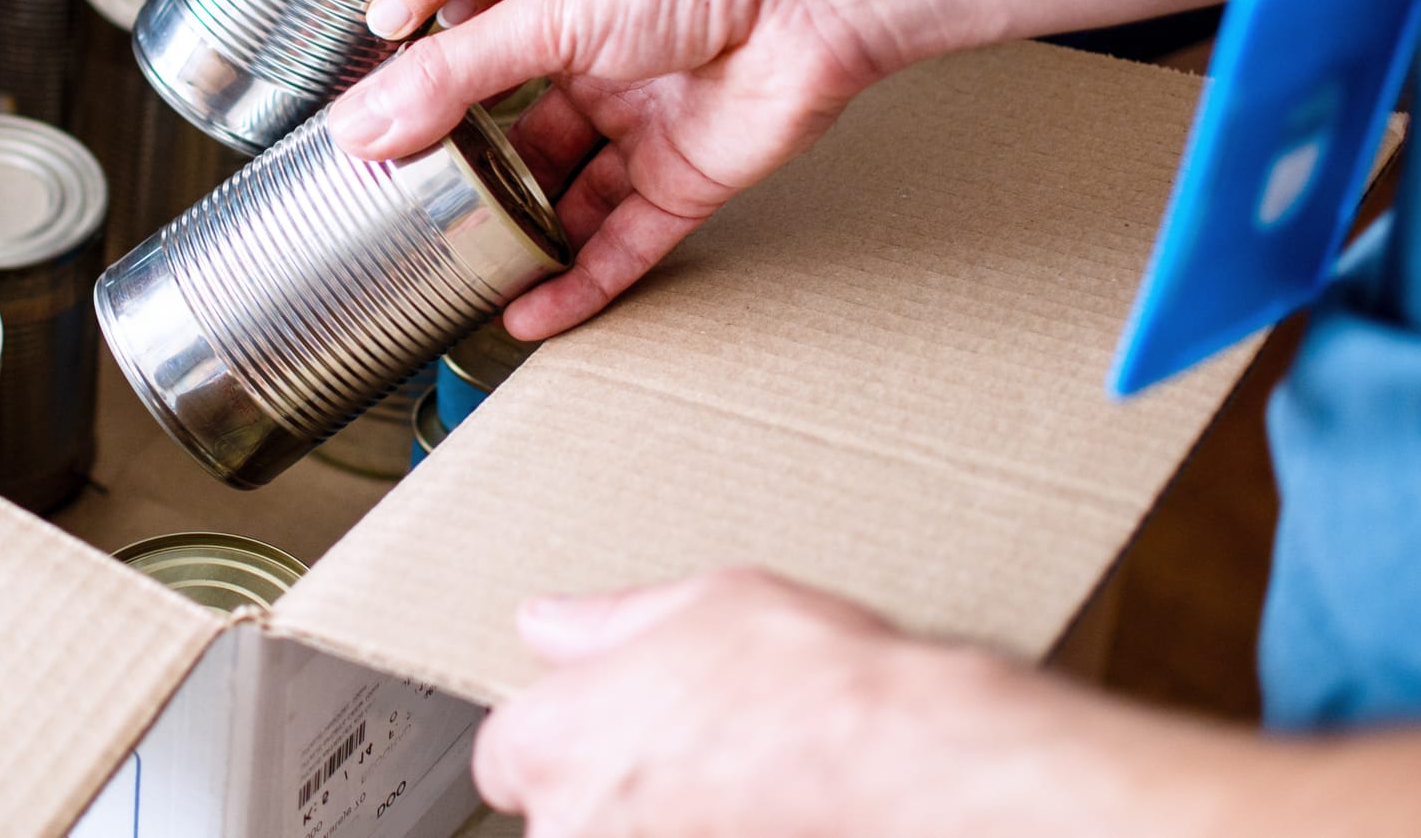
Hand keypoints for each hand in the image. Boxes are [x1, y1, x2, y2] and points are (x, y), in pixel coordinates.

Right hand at [326, 0, 913, 338]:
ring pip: (572, 205)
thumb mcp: (543, 14)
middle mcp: (604, 73)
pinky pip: (626, 246)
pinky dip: (580, 284)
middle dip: (474, 191)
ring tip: (462, 285)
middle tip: (413, 232)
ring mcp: (647, 131)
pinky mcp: (690, 183)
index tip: (374, 161)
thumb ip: (451, 79)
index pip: (478, 74)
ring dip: (524, 245)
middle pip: (523, 149)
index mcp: (562, 14)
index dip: (430, 117)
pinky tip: (529, 312)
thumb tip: (360, 124)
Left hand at [473, 569, 1230, 837]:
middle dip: (617, 798)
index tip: (615, 736)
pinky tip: (767, 815)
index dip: (566, 741)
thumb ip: (611, 624)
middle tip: (700, 767)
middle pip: (562, 819)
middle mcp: (571, 832)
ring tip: (744, 798)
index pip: (507, 757)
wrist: (912, 773)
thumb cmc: (817, 694)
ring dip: (666, 824)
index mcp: (554, 743)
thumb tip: (549, 623)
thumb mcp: (710, 606)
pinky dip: (713, 832)